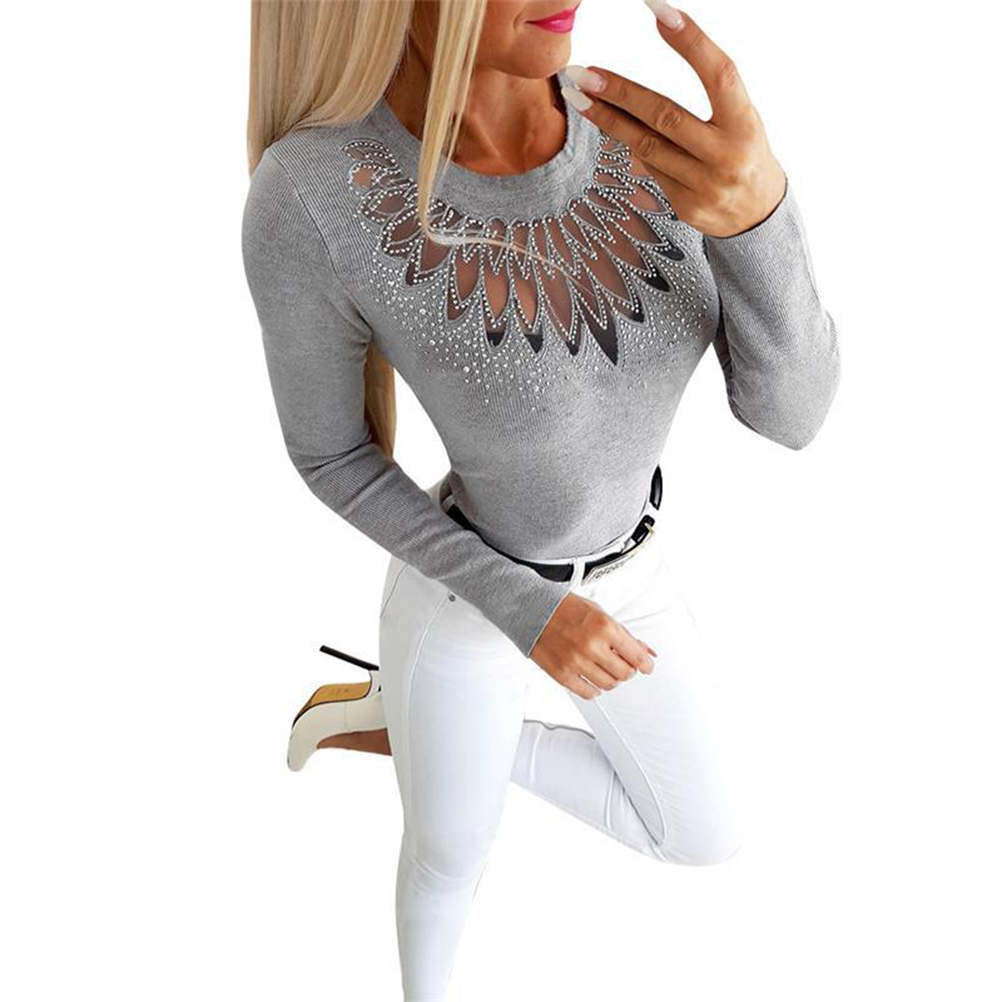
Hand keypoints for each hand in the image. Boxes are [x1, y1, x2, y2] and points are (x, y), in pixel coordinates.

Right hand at [529, 592, 657, 699]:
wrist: (533, 610)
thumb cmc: (565, 609)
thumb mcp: (601, 613)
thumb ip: (624, 635)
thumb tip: (645, 651)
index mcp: (604, 627)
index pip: (637, 657)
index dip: (646, 665)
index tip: (647, 666)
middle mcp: (591, 646)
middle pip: (625, 674)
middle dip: (628, 669)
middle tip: (622, 662)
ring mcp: (576, 662)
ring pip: (609, 685)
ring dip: (611, 678)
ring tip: (604, 667)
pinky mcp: (562, 674)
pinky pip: (588, 693)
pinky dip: (594, 688)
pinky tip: (591, 677)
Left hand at [562, 4, 787, 237]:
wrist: (759, 213)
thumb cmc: (743, 151)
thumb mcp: (741, 119)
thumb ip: (710, 98)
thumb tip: (660, 60)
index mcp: (746, 124)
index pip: (719, 74)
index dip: (691, 40)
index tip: (658, 9)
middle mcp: (726, 155)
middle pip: (665, 116)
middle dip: (621, 92)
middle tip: (585, 73)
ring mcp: (704, 185)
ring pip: (646, 146)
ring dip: (608, 119)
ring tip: (579, 96)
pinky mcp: (686, 207)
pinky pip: (649, 170)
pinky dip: (629, 145)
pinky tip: (609, 125)